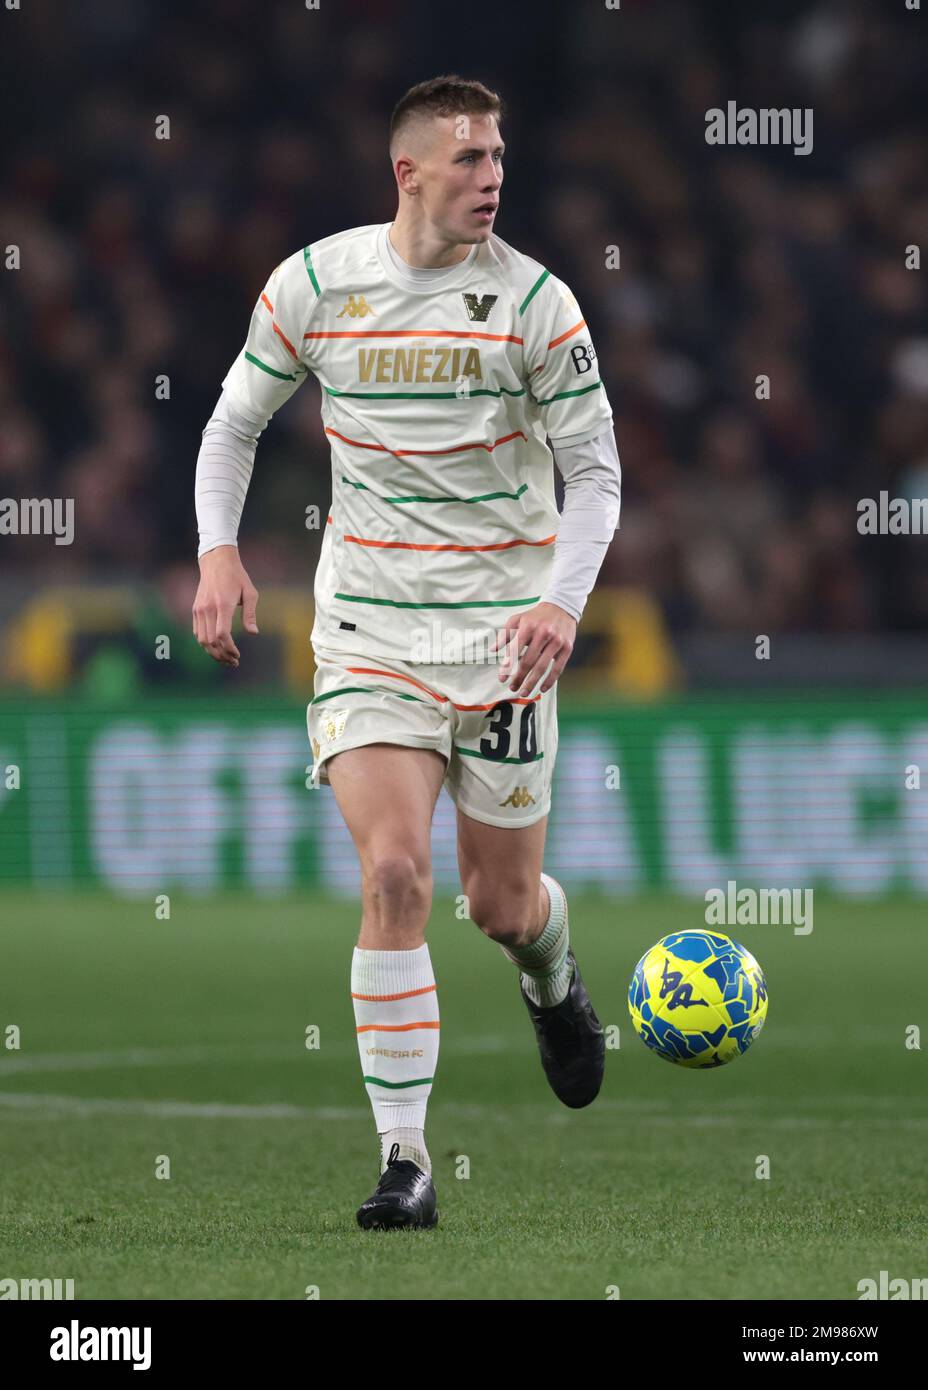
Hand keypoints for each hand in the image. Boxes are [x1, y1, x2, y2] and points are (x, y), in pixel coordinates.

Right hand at [192, 545, 258, 666]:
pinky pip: (197, 632)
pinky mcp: (195, 609)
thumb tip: (254, 633)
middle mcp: (208, 609)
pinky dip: (206, 643)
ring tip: (225, 658)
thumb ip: (250, 614)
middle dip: (222, 655)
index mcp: (223, 605)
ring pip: (201, 640)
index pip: (222, 634)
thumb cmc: (237, 576)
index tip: (238, 655)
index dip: (229, 648)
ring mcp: (199, 609)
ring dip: (213, 652)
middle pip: (211, 641)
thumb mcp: (250, 593)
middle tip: (234, 662)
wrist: (216, 561)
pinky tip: (217, 647)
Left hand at [491, 601, 576, 695]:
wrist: (562, 607)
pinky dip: (550, 680)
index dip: (507, 667)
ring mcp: (556, 641)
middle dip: (519, 677)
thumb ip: (505, 634)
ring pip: (542, 667)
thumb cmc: (536, 616)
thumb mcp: (518, 619)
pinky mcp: (567, 648)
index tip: (502, 679)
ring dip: (532, 682)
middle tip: (512, 688)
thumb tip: (493, 649)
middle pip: (528, 661)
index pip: (515, 650)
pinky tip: (542, 688)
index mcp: (528, 627)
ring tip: (524, 692)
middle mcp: (543, 634)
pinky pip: (558, 668)